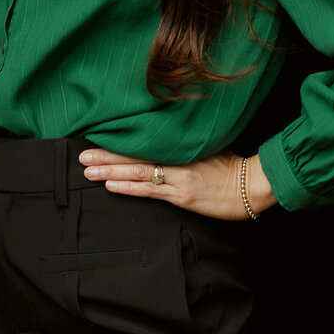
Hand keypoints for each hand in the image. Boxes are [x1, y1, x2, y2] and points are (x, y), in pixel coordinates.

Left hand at [78, 148, 276, 220]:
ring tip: (88, 171)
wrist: (251, 185)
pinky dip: (128, 188)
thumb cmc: (231, 165)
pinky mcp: (182, 196)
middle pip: (133, 156)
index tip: (97, 137)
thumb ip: (183, 144)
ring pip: (137, 173)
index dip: (119, 141)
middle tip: (82, 156)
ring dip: (110, 172)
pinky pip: (149, 191)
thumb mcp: (207, 146)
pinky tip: (110, 186)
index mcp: (180, 146)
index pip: (142, 142)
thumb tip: (163, 138)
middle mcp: (176, 160)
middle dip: (105, 156)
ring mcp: (178, 178)